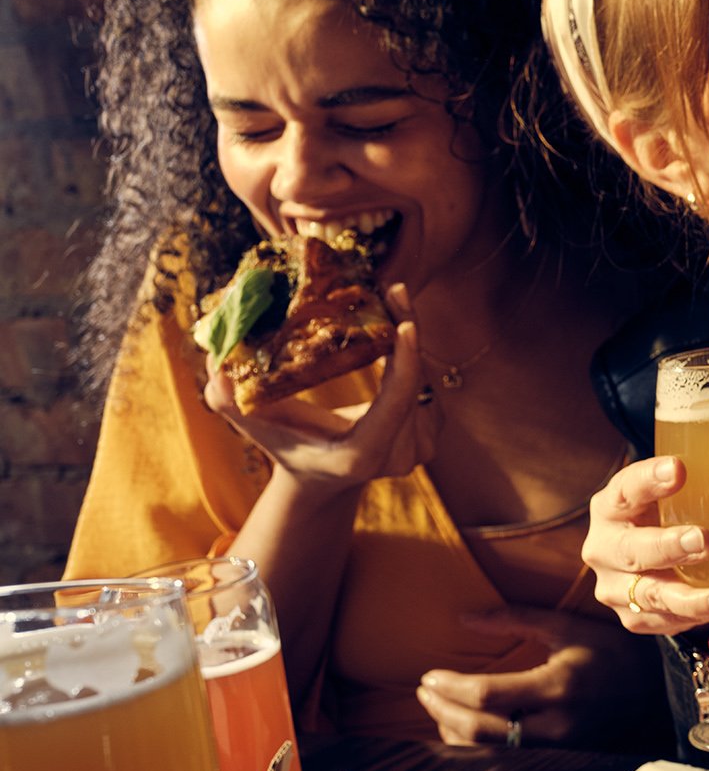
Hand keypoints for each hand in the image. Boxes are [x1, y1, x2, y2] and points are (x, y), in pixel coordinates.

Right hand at [205, 286, 433, 491]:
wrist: (324, 480)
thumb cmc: (287, 447)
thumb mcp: (256, 425)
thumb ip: (230, 400)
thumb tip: (216, 365)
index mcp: (362, 455)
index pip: (395, 403)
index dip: (405, 362)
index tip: (406, 323)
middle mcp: (399, 457)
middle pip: (416, 386)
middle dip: (408, 334)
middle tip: (394, 289)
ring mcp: (420, 449)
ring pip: (425, 383)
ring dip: (410, 343)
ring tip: (393, 300)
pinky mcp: (430, 438)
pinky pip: (429, 387)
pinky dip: (413, 358)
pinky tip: (398, 331)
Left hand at [415, 603, 665, 748]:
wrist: (663, 695)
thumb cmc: (615, 654)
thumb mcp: (569, 627)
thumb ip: (516, 620)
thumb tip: (463, 618)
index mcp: (558, 686)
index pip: (487, 695)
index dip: (450, 687)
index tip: (429, 675)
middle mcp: (556, 724)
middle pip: (480, 729)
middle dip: (443, 710)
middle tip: (426, 689)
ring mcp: (558, 748)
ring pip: (488, 752)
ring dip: (454, 731)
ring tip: (439, 707)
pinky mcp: (559, 759)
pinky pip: (505, 759)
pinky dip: (477, 746)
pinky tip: (465, 728)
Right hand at [580, 456, 708, 636]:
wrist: (650, 556)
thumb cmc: (675, 516)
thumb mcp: (699, 498)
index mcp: (617, 504)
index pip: (627, 487)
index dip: (650, 479)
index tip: (681, 468)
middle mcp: (606, 546)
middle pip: (633, 549)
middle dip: (670, 546)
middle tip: (707, 540)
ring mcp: (616, 587)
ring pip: (652, 596)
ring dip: (693, 598)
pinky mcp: (634, 618)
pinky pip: (669, 624)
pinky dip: (706, 621)